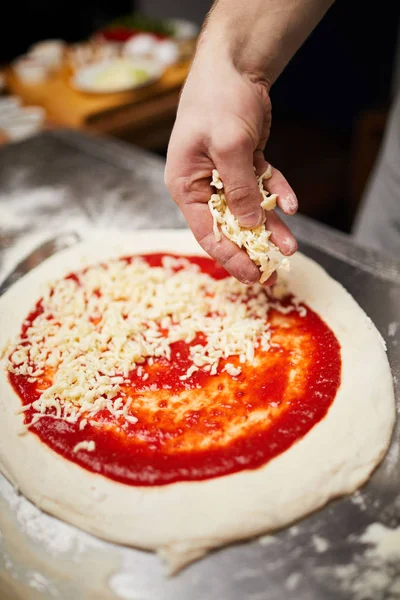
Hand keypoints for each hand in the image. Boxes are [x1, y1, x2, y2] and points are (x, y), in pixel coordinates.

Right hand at [165, 48, 297, 284]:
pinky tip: (293, 206)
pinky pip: (262, 186)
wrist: (235, 66)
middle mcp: (203, 185)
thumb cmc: (219, 101)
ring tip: (291, 247)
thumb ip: (240, 190)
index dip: (228, 255)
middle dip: (252, 246)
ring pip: (249, 209)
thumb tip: (250, 227)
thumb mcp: (229, 147)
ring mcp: (224, 174)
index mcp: (185, 185)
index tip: (250, 274)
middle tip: (272, 269)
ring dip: (271, 226)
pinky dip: (277, 194)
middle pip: (229, 224)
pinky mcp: (244, 163)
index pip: (206, 231)